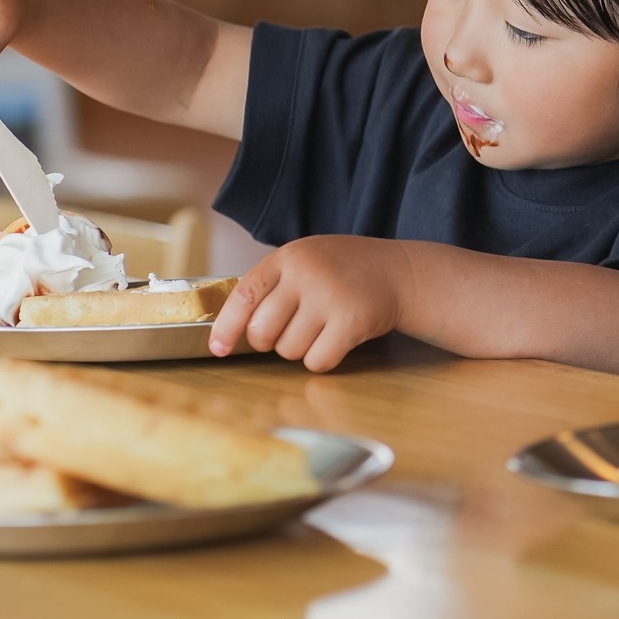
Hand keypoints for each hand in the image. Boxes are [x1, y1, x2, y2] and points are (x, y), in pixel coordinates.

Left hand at [210, 236, 410, 371]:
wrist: (398, 272)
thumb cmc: (343, 271)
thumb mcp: (305, 261)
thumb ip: (272, 285)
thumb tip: (231, 331)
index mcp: (288, 257)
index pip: (244, 296)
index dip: (226, 327)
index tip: (220, 349)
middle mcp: (306, 274)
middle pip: (262, 332)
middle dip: (271, 341)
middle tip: (292, 330)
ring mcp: (330, 296)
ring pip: (288, 351)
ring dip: (301, 349)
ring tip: (322, 327)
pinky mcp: (352, 321)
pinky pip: (317, 361)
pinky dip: (324, 359)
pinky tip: (337, 340)